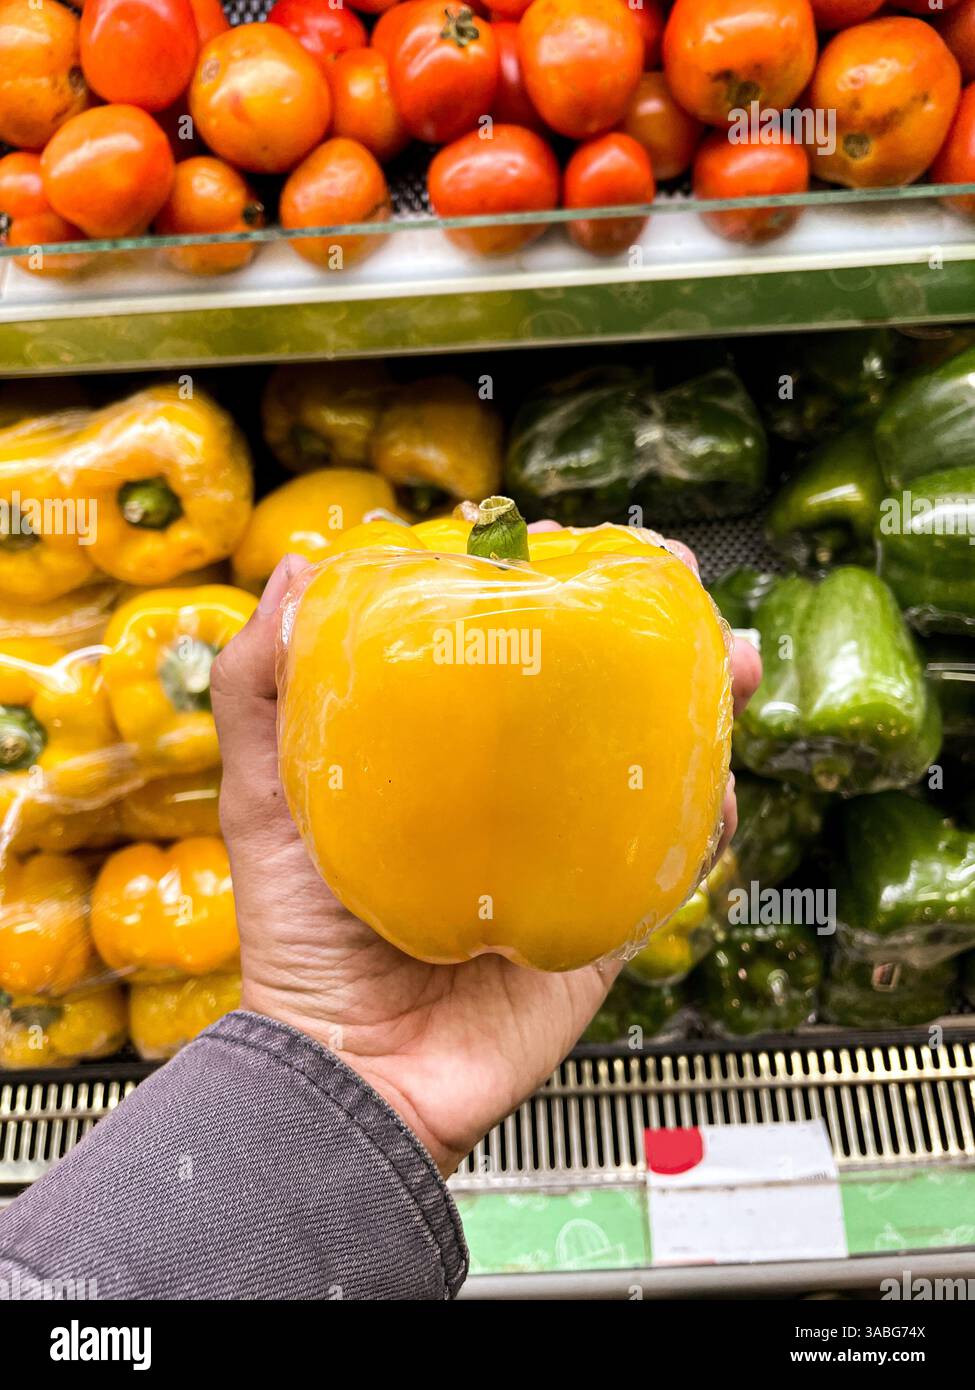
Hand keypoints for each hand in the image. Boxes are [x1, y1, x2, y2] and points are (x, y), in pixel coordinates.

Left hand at [211, 545, 760, 1178]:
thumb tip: (301, 570)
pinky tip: (719, 783)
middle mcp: (513, 797)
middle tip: (682, 592)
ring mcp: (564, 857)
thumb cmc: (297, 936)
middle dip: (654, 641)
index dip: (550, 593)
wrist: (350, 1071)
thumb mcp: (264, 796)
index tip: (577, 544)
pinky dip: (705, 822)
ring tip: (738, 667)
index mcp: (444, 758)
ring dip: (705, 712)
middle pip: (598, 700)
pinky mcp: (602, 922)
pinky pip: (668, 866)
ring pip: (652, 768)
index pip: (508, 654)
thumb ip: (262, 688)